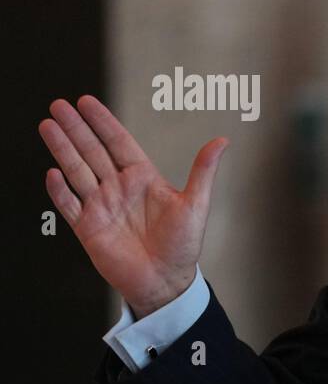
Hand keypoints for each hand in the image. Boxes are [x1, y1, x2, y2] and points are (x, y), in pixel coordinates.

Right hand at [39, 95, 227, 316]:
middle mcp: (118, 188)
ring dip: (62, 149)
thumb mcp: (196, 204)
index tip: (86, 102)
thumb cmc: (184, 246)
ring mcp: (101, 206)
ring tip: (48, 126)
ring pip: (77, 171)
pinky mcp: (88, 228)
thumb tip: (222, 140)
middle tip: (58, 106)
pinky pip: (69, 205)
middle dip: (75, 129)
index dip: (102, 122)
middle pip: (92, 151)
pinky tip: (53, 173)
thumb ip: (203, 170)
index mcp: (143, 178)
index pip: (118, 142)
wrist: (167, 282)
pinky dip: (60, 191)